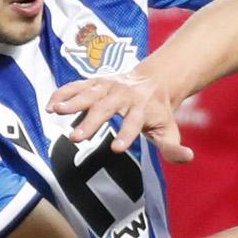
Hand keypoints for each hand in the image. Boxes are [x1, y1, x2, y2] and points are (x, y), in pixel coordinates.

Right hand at [48, 71, 191, 161]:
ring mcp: (108, 87)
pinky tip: (50, 105)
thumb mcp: (170, 130)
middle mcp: (124, 96)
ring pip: (89, 94)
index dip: (126, 135)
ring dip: (72, 102)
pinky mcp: (96, 82)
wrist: (155, 81)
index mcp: (143, 109)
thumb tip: (188, 157)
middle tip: (76, 138)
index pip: (134, 123)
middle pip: (106, 109)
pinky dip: (63, 93)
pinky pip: (77, 86)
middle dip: (91, 122)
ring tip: (55, 112)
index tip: (115, 149)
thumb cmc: (159, 113)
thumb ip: (174, 148)